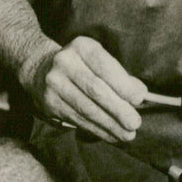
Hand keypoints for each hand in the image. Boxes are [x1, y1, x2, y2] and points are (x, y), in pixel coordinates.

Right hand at [31, 36, 146, 143]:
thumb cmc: (82, 65)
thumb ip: (119, 75)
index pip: (105, 67)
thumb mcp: (98, 60)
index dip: (123, 84)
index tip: (140, 99)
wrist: (41, 68)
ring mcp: (54, 83)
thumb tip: (140, 95)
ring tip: (128, 135)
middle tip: (135, 123)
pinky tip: (112, 135)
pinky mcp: (50, 103)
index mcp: (82, 46)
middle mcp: (65, 62)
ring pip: (87, 109)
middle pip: (96, 90)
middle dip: (118, 109)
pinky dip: (98, 129)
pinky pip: (78, 119)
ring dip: (110, 125)